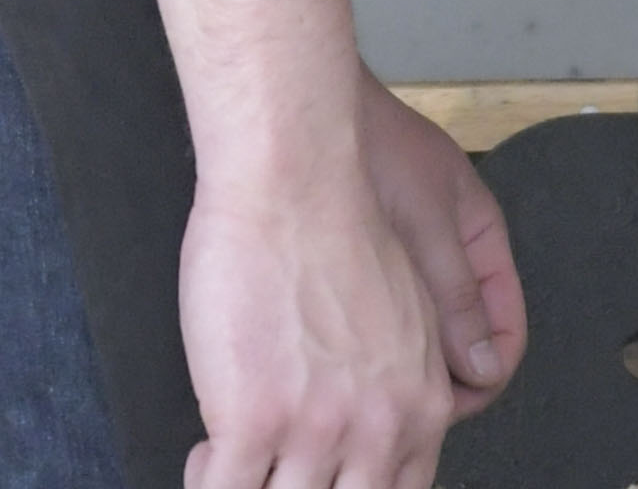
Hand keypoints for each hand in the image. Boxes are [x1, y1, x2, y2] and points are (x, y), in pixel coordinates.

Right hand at [174, 151, 465, 488]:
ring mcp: (313, 430)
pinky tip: (208, 457)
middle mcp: (376, 431)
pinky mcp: (251, 419)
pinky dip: (209, 480)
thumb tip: (430, 393)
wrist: (296, 179)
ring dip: (256, 488)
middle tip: (280, 473)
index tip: (325, 478)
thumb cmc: (341, 221)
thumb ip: (422, 368)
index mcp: (420, 408)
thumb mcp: (414, 305)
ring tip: (234, 467)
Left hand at [356, 75, 527, 410]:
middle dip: (441, 378)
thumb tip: (481, 370)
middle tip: (400, 403)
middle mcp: (450, 257)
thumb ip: (454, 293)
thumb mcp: (423, 221)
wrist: (304, 112)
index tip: (448, 403)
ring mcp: (408, 260)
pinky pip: (387, 317)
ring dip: (407, 363)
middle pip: (464, 340)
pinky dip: (375, 340)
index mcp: (480, 242)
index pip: (504, 329)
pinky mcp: (368, 262)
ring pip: (424, 335)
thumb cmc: (370, 145)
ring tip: (368, 382)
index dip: (486, 373)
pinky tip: (343, 353)